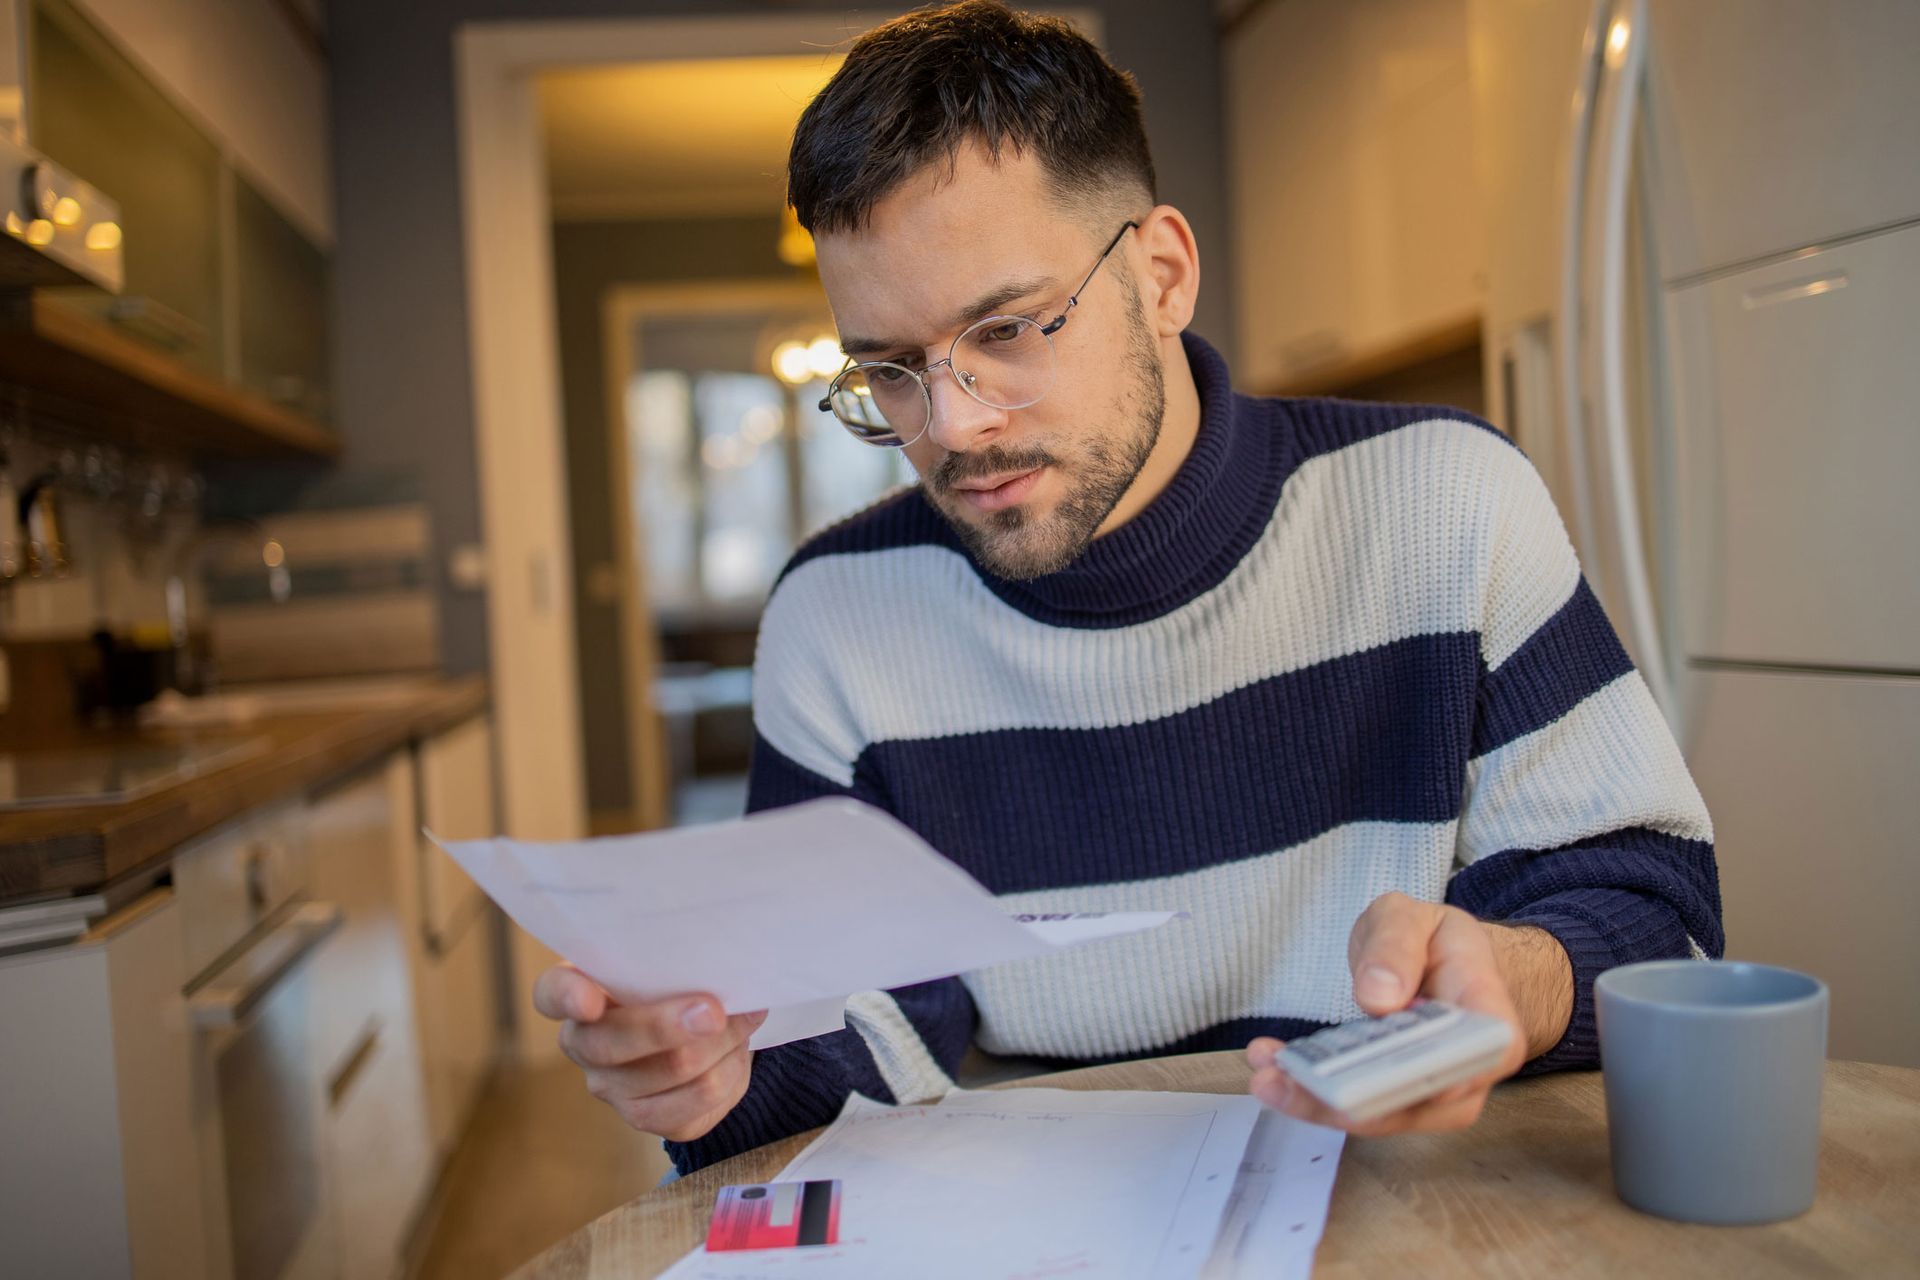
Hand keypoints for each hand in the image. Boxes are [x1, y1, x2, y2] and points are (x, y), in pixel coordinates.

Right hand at [533, 963, 766, 1141]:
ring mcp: (612, 1088)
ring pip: (672, 1071)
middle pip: (611, 1045)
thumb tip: (718, 968)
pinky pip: (698, 1101)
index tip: (590, 1000)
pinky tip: (738, 1050)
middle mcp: (584, 1045)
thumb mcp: (667, 959)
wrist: (698, 1027)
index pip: (552, 993)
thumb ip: (675, 959)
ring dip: (721, 1042)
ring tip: (746, 1015)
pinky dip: (730, 1070)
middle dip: (667, 1027)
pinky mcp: (651, 1118)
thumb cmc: (674, 980)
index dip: (566, 998)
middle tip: (713, 1010)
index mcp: (577, 991)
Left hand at [1246, 892, 1553, 1135]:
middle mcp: (1469, 1068)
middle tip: (1280, 1079)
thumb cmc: (1432, 943)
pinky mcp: (1396, 1100)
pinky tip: (1268, 1071)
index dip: (1440, 1075)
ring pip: (1380, 1114)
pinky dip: (1310, 1093)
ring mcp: (1434, 1094)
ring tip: (1264, 1075)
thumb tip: (1379, 997)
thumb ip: (1395, 946)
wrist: (1439, 967)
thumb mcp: (1411, 918)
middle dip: (1348, 1097)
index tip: (1381, 1076)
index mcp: (1488, 1013)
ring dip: (1316, 1101)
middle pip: (1418, 1098)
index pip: (1483, 1054)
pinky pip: (1357, 1106)